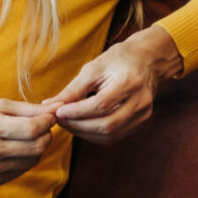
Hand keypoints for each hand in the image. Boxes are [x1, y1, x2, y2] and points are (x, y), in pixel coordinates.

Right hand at [0, 100, 55, 185]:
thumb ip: (26, 108)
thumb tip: (54, 109)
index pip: (32, 129)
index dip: (47, 122)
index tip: (48, 117)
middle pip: (37, 147)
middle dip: (47, 135)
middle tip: (43, 128)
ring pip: (33, 160)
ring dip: (38, 148)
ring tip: (29, 138)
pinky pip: (22, 171)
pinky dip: (26, 159)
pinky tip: (17, 150)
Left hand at [42, 25, 182, 144]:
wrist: (147, 60)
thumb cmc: (118, 60)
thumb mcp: (94, 68)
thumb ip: (73, 89)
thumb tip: (49, 105)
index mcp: (129, 82)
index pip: (100, 105)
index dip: (77, 112)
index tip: (57, 112)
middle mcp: (140, 101)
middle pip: (106, 125)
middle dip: (78, 126)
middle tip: (60, 120)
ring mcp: (143, 114)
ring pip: (111, 135)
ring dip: (85, 133)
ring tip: (69, 123)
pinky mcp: (141, 122)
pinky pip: (116, 137)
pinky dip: (96, 135)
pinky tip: (83, 126)